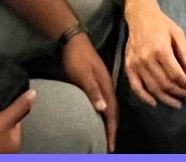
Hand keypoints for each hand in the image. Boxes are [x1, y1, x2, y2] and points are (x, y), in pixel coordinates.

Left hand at [63, 33, 116, 151]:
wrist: (72, 40)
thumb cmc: (77, 58)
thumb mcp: (84, 74)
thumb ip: (93, 91)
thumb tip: (104, 110)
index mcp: (106, 86)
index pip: (112, 113)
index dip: (112, 130)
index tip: (110, 146)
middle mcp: (107, 87)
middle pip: (113, 112)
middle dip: (112, 130)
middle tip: (109, 146)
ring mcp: (102, 84)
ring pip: (108, 108)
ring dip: (108, 123)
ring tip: (105, 137)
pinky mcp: (95, 83)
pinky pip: (103, 103)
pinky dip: (103, 114)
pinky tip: (98, 118)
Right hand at [123, 3, 185, 108]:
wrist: (140, 16)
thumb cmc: (162, 24)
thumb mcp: (178, 34)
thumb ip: (185, 53)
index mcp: (161, 50)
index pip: (175, 74)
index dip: (185, 84)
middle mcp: (147, 59)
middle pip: (165, 83)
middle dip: (178, 92)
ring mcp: (136, 64)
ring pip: (152, 88)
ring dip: (165, 98)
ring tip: (176, 103)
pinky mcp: (128, 67)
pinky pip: (136, 87)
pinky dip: (144, 97)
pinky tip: (155, 103)